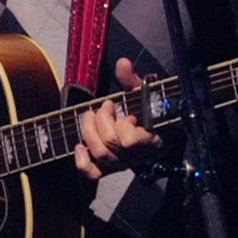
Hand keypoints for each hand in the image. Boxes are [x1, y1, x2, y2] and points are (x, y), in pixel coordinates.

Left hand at [74, 58, 163, 179]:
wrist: (158, 133)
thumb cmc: (150, 113)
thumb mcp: (143, 94)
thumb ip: (132, 80)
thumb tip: (122, 63)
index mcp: (150, 139)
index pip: (129, 141)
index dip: (122, 125)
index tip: (124, 110)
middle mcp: (136, 155)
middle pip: (109, 144)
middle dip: (101, 121)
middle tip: (103, 106)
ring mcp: (122, 163)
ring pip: (100, 154)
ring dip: (89, 132)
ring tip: (89, 116)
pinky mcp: (110, 168)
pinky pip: (93, 174)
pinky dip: (82, 162)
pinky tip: (79, 147)